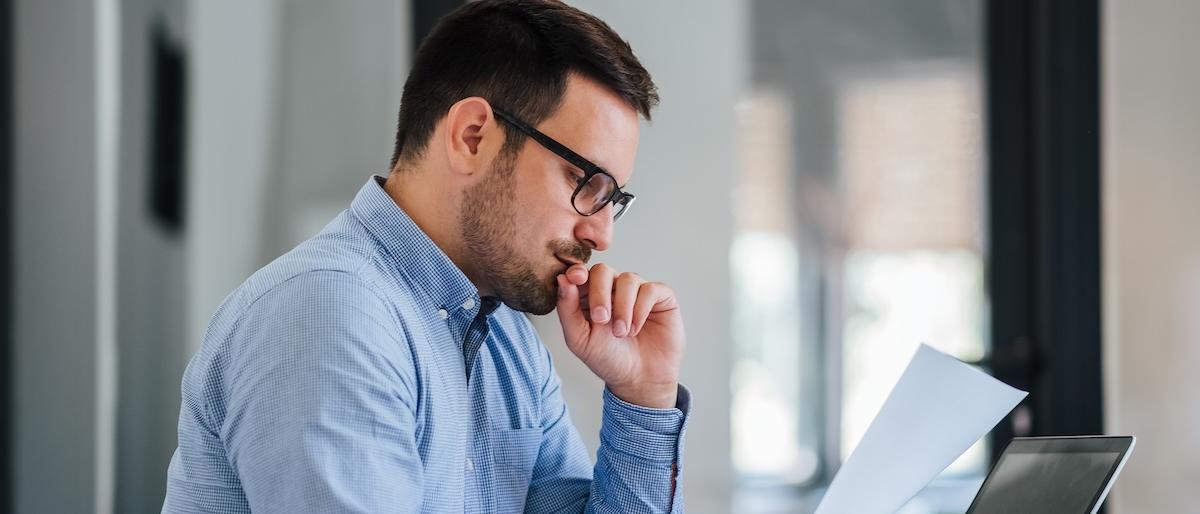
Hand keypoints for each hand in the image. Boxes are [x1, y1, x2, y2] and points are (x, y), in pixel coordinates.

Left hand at [555, 263, 684, 408]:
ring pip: (628, 279)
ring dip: (622, 307)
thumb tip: (562, 279)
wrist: (639, 380)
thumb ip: (567, 309)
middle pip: (603, 270)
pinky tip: (635, 329)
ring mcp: (637, 291)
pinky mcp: (661, 297)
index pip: (581, 273)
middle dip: (599, 293)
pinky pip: (650, 289)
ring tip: (621, 333)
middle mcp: (614, 289)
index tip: (577, 279)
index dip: (578, 272)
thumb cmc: (608, 359)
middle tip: (601, 319)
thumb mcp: (580, 339)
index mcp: (589, 296)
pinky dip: (640, 309)